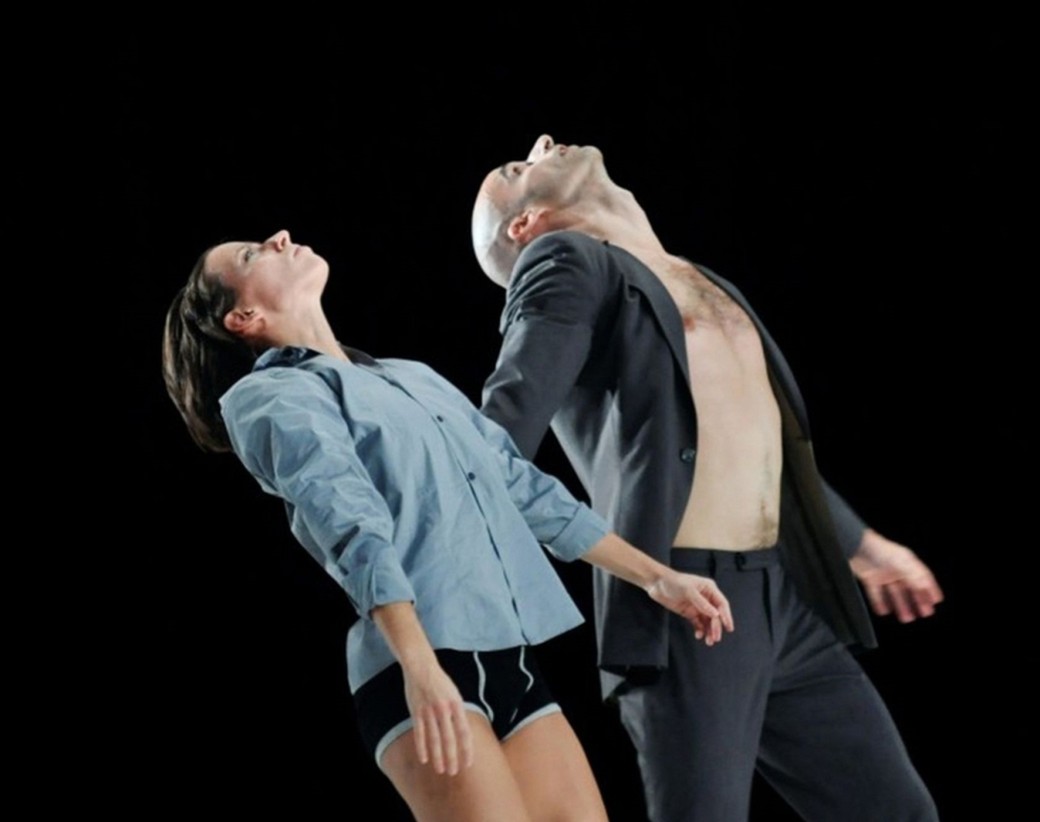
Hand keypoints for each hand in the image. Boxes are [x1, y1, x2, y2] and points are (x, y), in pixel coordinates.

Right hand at [401, 660, 474, 775]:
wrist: (421, 667)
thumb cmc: (440, 682)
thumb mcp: (455, 695)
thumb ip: (458, 713)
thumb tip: (463, 733)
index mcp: (457, 705)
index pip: (464, 732)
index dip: (466, 749)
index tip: (468, 763)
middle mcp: (444, 709)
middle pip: (450, 739)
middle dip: (452, 758)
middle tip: (453, 772)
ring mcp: (429, 711)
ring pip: (434, 739)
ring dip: (438, 757)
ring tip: (440, 770)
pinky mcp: (416, 711)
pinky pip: (419, 733)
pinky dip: (421, 747)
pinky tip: (424, 759)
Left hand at [646, 570, 734, 644]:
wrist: (656, 584)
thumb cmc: (672, 581)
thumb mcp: (688, 590)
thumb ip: (702, 603)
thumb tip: (715, 614)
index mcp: (709, 589)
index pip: (721, 604)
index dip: (726, 616)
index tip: (728, 627)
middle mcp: (705, 598)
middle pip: (716, 615)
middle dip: (716, 627)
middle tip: (715, 638)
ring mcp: (697, 606)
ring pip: (708, 621)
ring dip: (709, 631)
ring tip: (709, 641)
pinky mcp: (689, 612)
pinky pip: (698, 623)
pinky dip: (700, 630)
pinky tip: (699, 635)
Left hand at [849, 530, 943, 622]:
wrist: (854, 546)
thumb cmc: (877, 549)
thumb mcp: (901, 563)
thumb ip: (914, 576)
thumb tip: (926, 587)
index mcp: (906, 562)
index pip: (922, 577)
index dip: (930, 589)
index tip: (936, 601)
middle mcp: (896, 568)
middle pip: (910, 587)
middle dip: (918, 600)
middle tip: (925, 613)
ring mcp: (882, 573)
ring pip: (895, 593)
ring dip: (901, 605)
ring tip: (907, 618)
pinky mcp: (869, 578)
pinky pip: (877, 593)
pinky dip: (880, 603)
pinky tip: (884, 612)